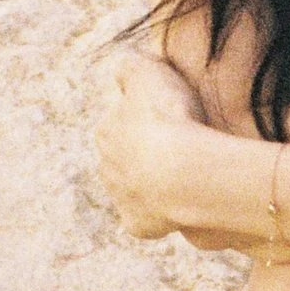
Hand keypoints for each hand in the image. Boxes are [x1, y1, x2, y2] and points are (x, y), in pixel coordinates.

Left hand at [96, 49, 219, 241]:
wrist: (183, 174)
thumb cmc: (169, 118)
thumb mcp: (149, 72)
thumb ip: (131, 66)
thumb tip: (123, 69)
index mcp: (106, 130)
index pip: (119, 121)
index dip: (145, 119)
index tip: (168, 119)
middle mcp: (105, 166)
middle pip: (123, 157)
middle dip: (143, 154)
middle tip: (177, 149)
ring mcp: (120, 198)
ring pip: (133, 188)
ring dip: (150, 182)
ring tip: (182, 176)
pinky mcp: (137, 224)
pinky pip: (146, 219)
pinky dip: (159, 214)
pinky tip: (179, 204)